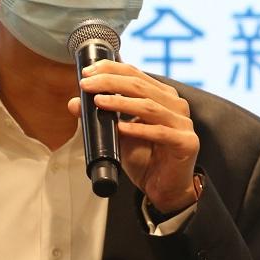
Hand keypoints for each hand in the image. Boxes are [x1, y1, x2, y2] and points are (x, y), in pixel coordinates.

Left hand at [70, 59, 200, 212]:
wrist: (163, 189)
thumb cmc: (145, 159)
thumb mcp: (117, 135)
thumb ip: (100, 117)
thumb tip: (74, 103)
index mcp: (162, 96)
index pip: (136, 74)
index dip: (111, 69)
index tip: (87, 72)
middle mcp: (175, 105)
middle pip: (141, 86)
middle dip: (110, 82)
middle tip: (87, 84)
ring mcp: (183, 123)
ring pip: (149, 106)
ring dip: (121, 102)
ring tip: (99, 102)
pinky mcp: (186, 143)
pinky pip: (160, 132)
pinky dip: (138, 129)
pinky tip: (120, 128)